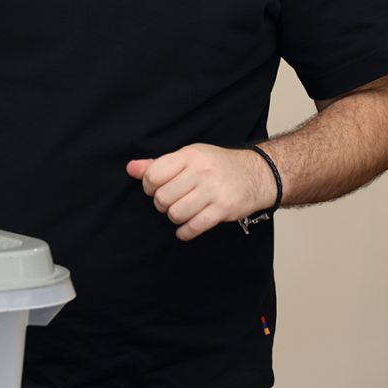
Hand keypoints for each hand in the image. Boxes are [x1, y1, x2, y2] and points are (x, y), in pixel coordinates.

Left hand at [126, 144, 274, 241]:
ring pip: (176, 214)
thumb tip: (131, 168)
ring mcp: (213, 191)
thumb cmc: (218, 166)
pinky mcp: (223, 209)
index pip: (154, 175)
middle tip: (171, 201)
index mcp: (190, 155)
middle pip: (163, 198)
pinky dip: (185, 232)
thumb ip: (159, 164)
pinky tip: (186, 228)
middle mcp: (201, 172)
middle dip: (162, 204)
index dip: (149, 186)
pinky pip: (194, 227)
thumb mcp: (190, 157)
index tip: (156, 189)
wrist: (256, 174)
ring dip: (175, 218)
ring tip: (182, 212)